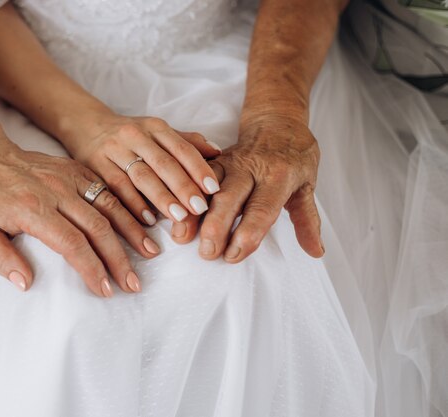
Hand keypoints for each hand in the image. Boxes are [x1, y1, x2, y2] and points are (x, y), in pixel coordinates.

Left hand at [0, 139, 160, 296]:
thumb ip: (1, 258)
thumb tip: (27, 284)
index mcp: (33, 209)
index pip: (72, 244)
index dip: (92, 269)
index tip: (105, 289)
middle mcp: (56, 192)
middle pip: (98, 228)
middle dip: (118, 260)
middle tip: (132, 283)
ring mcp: (69, 178)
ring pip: (109, 207)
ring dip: (131, 232)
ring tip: (149, 254)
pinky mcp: (76, 170)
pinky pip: (105, 190)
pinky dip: (125, 209)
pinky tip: (138, 225)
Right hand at [66, 115, 221, 225]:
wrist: (85, 124)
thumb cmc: (130, 134)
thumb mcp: (157, 131)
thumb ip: (186, 141)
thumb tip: (217, 152)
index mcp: (155, 127)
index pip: (181, 148)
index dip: (198, 168)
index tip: (213, 189)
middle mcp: (135, 136)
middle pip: (162, 163)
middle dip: (182, 186)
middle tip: (199, 208)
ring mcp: (114, 150)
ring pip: (141, 176)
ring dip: (161, 198)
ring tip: (179, 216)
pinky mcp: (95, 166)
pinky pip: (116, 187)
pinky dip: (133, 204)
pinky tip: (148, 219)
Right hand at [192, 114, 323, 261]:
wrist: (276, 121)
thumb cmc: (293, 157)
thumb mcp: (307, 186)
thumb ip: (307, 220)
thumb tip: (315, 251)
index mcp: (278, 176)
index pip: (262, 209)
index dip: (247, 234)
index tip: (234, 255)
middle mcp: (250, 168)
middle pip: (229, 198)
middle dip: (216, 226)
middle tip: (207, 252)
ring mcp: (228, 163)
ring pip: (205, 187)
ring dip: (192, 211)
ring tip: (181, 235)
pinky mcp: (212, 161)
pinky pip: (193, 177)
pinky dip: (180, 195)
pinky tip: (170, 214)